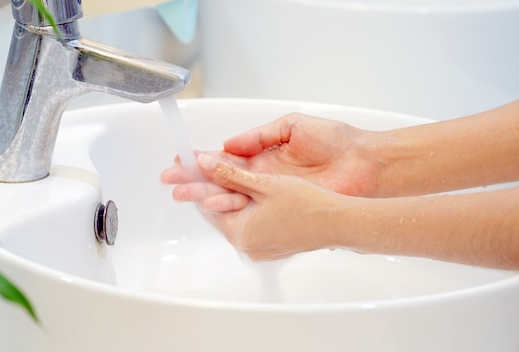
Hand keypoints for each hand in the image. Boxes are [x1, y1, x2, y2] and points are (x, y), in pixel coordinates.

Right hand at [161, 113, 381, 206]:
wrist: (365, 164)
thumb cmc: (335, 142)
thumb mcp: (292, 127)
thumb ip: (260, 136)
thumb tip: (230, 144)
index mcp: (264, 156)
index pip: (226, 160)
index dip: (203, 160)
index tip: (182, 159)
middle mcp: (264, 177)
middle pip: (222, 180)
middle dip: (195, 180)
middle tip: (172, 181)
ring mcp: (272, 194)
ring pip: (231, 196)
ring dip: (205, 195)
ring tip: (183, 194)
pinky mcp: (282, 207)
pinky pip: (250, 208)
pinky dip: (229, 206)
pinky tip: (211, 203)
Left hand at [193, 153, 347, 260]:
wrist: (340, 222)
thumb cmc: (309, 205)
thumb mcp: (264, 184)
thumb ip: (230, 174)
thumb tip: (204, 164)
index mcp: (240, 232)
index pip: (208, 203)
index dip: (198, 180)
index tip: (189, 167)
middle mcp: (248, 245)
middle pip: (222, 210)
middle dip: (212, 186)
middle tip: (200, 167)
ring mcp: (262, 248)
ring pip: (239, 215)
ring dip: (233, 195)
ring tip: (228, 174)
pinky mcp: (275, 246)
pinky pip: (255, 223)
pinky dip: (251, 207)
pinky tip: (256, 191)